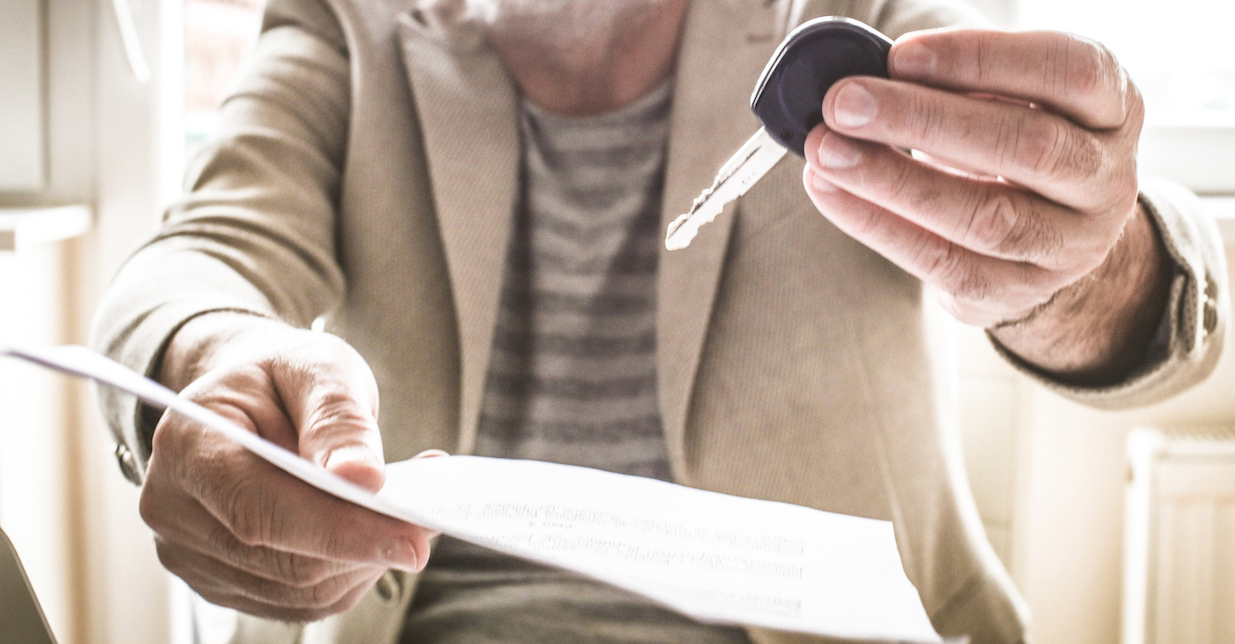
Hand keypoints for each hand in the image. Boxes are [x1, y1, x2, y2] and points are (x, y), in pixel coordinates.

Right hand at [139, 314, 434, 620]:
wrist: (250, 396)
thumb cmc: (282, 376)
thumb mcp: (317, 367)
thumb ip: (337, 418)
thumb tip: (363, 478)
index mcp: (187, 446)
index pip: (261, 510)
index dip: (339, 530)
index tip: (413, 537)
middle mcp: (174, 510)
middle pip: (284, 561)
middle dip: (368, 545)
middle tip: (430, 519)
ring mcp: (193, 555)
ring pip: (300, 590)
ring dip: (366, 561)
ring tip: (406, 513)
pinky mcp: (224, 582)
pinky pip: (301, 600)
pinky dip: (351, 571)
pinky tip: (375, 533)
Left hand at [802, 29, 1171, 380]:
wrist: (1045, 238)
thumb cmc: (1011, 144)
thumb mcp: (1006, 101)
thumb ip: (955, 84)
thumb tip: (866, 77)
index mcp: (1113, 107)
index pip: (1067, 71)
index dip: (983, 59)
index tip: (900, 56)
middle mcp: (1106, 178)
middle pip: (1025, 146)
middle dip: (922, 120)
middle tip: (844, 103)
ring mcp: (1070, 245)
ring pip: (987, 216)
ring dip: (893, 180)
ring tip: (826, 150)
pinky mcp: (1018, 292)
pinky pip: (944, 262)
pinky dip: (877, 225)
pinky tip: (829, 191)